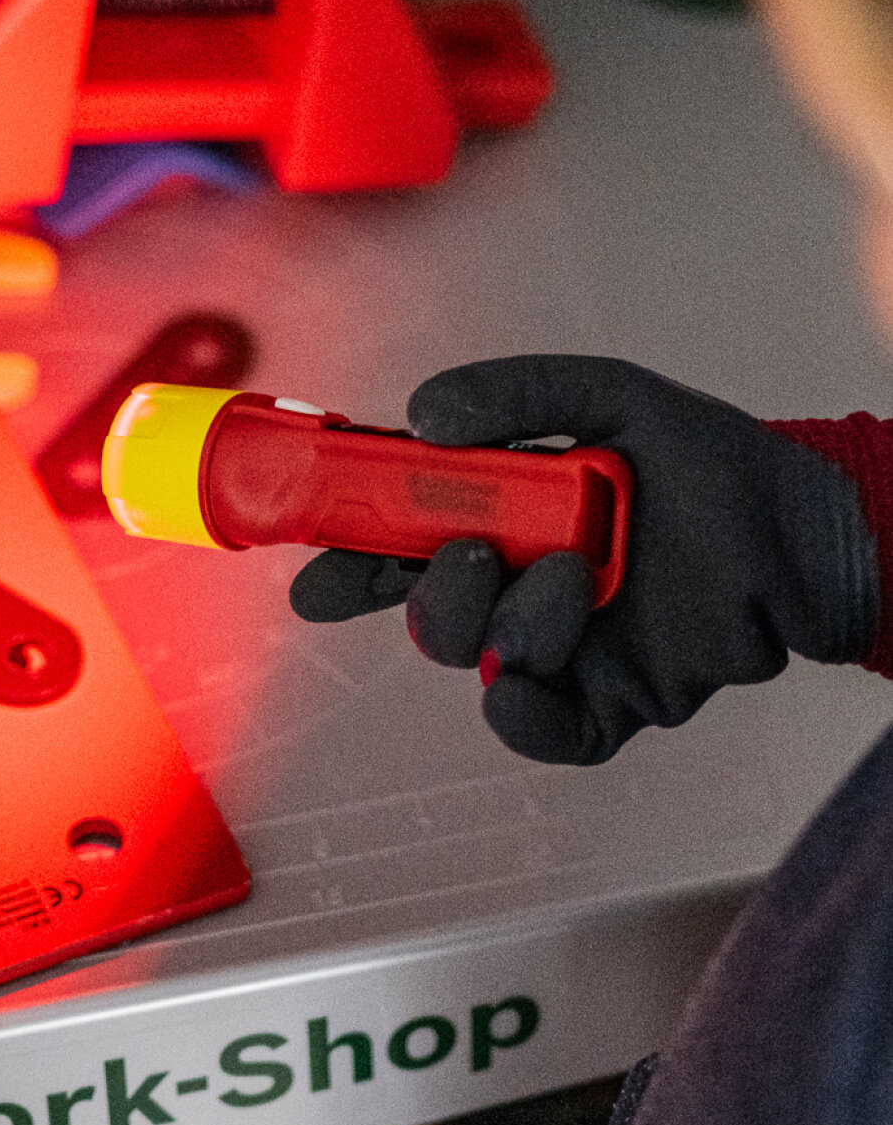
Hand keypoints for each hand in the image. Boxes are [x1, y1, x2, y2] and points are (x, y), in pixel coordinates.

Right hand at [289, 356, 878, 762]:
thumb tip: (422, 415)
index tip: (316, 570)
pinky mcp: (605, 702)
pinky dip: (519, 716)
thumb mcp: (614, 398)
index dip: (348, 558)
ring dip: (510, 621)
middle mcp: (516, 585)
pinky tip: (526, 680)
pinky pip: (537, 728)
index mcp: (502, 517)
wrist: (808, 537)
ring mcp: (558, 647)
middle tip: (474, 553)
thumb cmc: (713, 464)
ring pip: (478, 659)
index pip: (401, 541)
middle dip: (428, 592)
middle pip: (423, 611)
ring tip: (575, 574)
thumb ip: (520, 396)